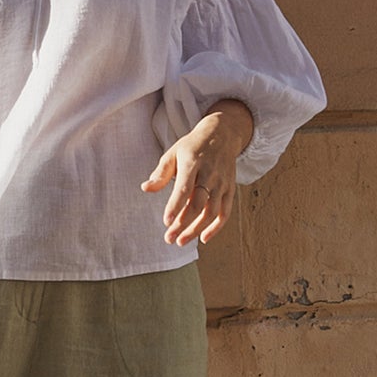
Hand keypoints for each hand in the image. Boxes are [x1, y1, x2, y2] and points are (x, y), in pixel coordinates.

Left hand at [140, 101, 252, 247]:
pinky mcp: (230, 189)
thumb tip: (146, 188)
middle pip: (198, 204)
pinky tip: (203, 238)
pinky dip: (216, 227)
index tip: (166, 222)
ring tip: (181, 241)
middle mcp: (209, 174)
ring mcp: (222, 183)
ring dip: (197, 229)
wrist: (222, 135)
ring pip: (212, 211)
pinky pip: (225, 212)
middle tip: (169, 238)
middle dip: (183, 224)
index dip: (176, 206)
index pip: (184, 188)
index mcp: (193, 163)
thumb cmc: (192, 147)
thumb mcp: (173, 153)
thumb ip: (161, 173)